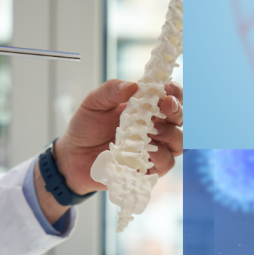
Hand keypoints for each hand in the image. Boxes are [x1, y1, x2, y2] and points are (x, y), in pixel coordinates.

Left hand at [57, 79, 183, 194]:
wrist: (72, 156)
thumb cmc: (86, 126)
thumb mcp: (94, 102)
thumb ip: (111, 90)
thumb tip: (133, 85)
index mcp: (148, 107)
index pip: (172, 96)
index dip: (176, 92)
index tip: (168, 88)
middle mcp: (157, 127)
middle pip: (181, 119)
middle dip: (178, 110)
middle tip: (166, 105)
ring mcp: (154, 148)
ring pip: (179, 142)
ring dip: (172, 134)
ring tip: (154, 131)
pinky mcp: (148, 169)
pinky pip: (166, 163)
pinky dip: (161, 157)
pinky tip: (148, 152)